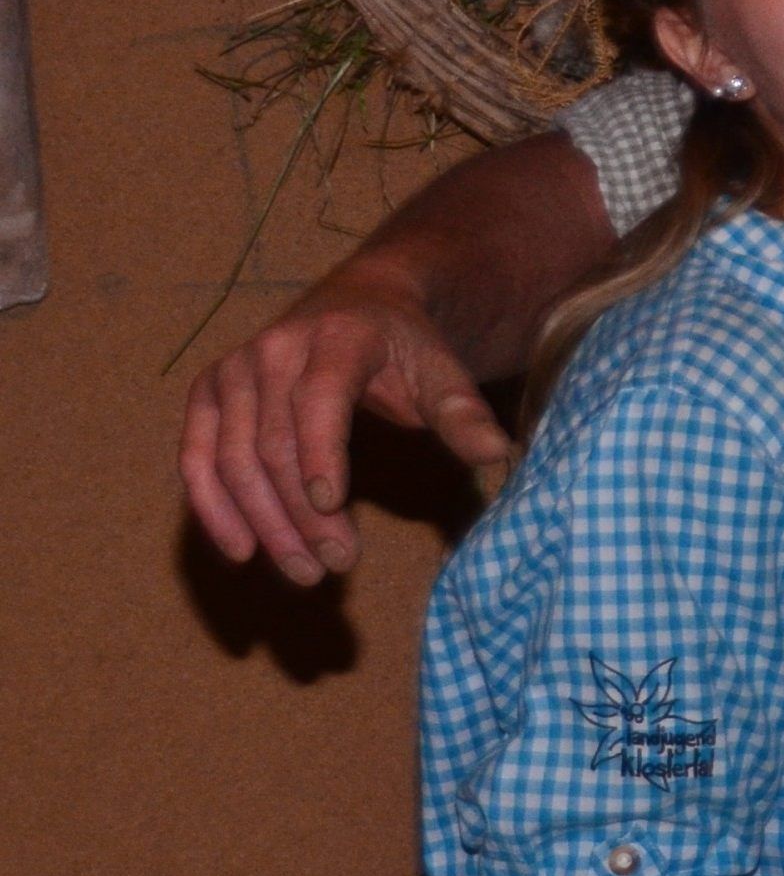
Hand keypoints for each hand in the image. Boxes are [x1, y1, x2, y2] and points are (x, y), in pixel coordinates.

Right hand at [181, 276, 508, 583]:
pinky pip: (195, 456)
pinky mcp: (209, 394)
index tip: (330, 505)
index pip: (320, 398)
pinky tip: (241, 550)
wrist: (360, 303)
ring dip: (263, 522)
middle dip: (300, 511)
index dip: (320, 452)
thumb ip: (462, 412)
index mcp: (336, 338)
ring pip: (233, 458)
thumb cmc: (404, 347)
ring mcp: (234, 370)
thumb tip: (495, 452)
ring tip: (304, 571)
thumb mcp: (441, 370)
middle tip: (334, 565)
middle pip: (274, 442)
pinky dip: (212, 505)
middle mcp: (273, 349)